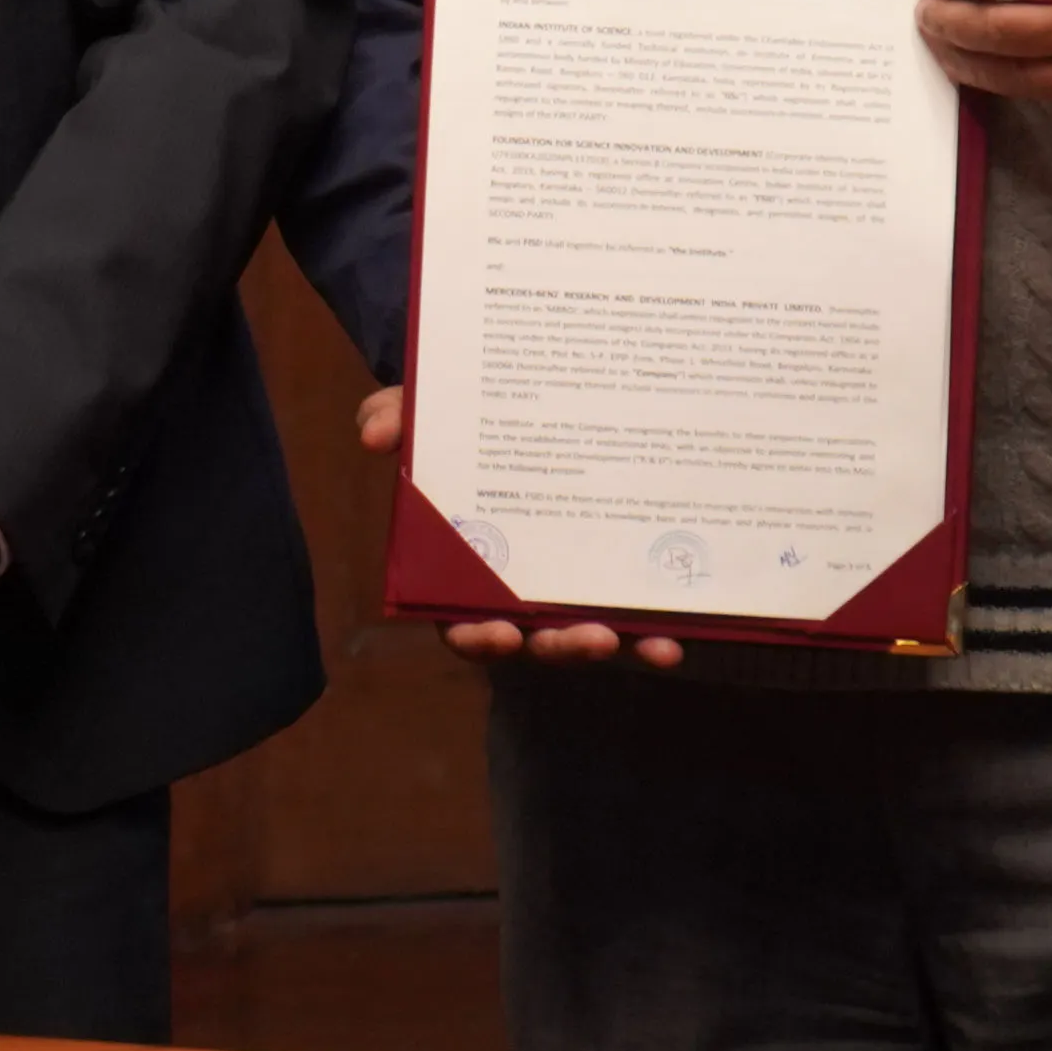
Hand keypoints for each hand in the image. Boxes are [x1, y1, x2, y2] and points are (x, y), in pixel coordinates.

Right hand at [352, 381, 680, 669]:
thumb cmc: (464, 425)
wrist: (521, 403)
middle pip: (536, 640)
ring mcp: (571, 590)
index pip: (463, 621)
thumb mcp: (428, 414)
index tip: (499, 633)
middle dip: (562, 647)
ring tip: (651, 644)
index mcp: (465, 569)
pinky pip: (635, 618)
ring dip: (619, 647)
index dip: (478, 637)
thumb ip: (397, 416)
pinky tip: (676, 639)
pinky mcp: (616, 579)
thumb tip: (375, 436)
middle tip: (588, 637)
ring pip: (590, 636)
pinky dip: (654, 636)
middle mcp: (520, 592)